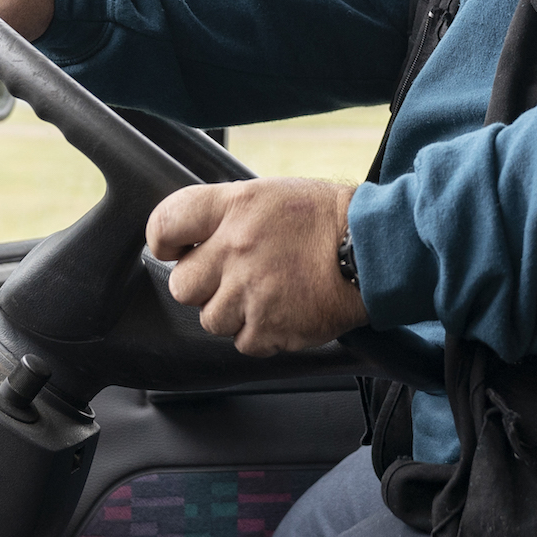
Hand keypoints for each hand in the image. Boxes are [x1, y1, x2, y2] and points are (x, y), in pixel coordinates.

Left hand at [148, 178, 367, 354]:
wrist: (373, 249)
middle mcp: (236, 247)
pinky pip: (244, 342)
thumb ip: (229, 214)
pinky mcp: (269, 327)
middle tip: (233, 276)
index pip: (166, 221)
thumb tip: (194, 239)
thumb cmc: (328, 219)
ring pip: (211, 319)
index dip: (163, 240)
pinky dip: (261, 333)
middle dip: (203, 285)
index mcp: (236, 206)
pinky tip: (284, 310)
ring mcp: (251, 291)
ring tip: (268, 293)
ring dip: (234, 312)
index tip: (173, 249)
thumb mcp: (272, 195)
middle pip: (182, 284)